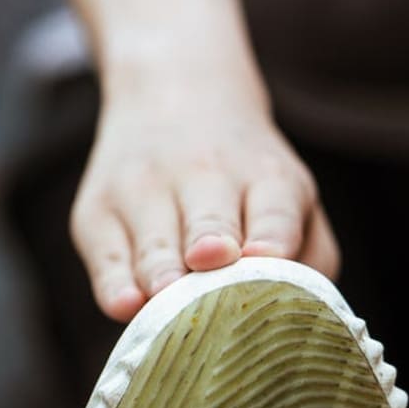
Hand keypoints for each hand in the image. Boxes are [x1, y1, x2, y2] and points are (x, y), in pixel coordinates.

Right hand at [70, 90, 338, 320]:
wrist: (178, 93)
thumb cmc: (249, 178)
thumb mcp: (291, 194)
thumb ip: (311, 253)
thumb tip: (300, 313)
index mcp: (267, 178)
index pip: (274, 212)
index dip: (272, 239)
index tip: (265, 258)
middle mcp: (204, 176)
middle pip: (211, 228)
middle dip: (211, 250)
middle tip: (212, 265)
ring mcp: (145, 190)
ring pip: (157, 248)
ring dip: (164, 276)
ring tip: (167, 301)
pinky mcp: (97, 212)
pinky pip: (106, 258)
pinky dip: (115, 284)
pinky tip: (126, 304)